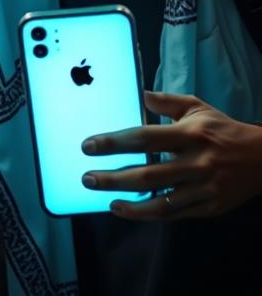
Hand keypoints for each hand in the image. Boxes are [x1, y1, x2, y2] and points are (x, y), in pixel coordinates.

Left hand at [82, 91, 261, 219]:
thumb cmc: (222, 130)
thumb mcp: (197, 107)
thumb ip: (167, 101)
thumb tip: (140, 95)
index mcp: (189, 134)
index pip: (143, 139)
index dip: (113, 143)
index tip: (88, 146)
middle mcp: (196, 162)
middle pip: (147, 174)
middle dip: (113, 179)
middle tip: (87, 178)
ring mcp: (204, 188)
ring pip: (161, 202)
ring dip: (130, 205)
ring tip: (106, 201)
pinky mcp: (210, 207)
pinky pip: (176, 214)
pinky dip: (151, 215)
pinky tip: (131, 211)